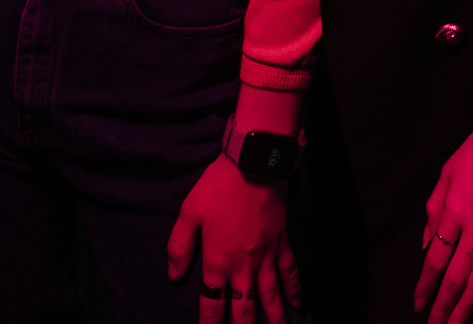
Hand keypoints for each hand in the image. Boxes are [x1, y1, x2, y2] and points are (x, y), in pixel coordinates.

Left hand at [167, 155, 301, 322]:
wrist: (253, 165)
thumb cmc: (218, 187)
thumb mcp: (189, 213)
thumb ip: (180, 247)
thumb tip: (174, 276)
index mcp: (218, 262)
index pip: (213, 304)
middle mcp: (244, 267)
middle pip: (244, 309)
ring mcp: (266, 257)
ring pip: (271, 298)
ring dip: (274, 320)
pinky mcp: (283, 244)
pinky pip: (290, 273)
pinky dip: (295, 291)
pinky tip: (298, 305)